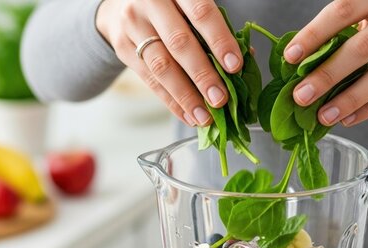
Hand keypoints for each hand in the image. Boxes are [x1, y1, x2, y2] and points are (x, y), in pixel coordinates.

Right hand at [97, 0, 243, 125]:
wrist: (121, 2)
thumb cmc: (170, 5)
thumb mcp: (190, 4)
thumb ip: (216, 27)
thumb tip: (245, 60)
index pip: (200, 13)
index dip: (219, 40)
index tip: (235, 66)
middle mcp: (151, 3)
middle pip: (179, 43)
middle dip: (203, 75)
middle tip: (220, 99)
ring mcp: (133, 26)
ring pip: (162, 66)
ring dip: (186, 96)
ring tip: (205, 116)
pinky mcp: (123, 48)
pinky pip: (150, 80)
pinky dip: (171, 101)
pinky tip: (188, 115)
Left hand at [284, 0, 367, 126]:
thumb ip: (348, 31)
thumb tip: (303, 64)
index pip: (343, 9)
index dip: (314, 34)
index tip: (291, 57)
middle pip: (361, 47)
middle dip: (327, 75)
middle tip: (301, 96)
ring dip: (348, 99)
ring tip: (323, 115)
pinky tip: (349, 117)